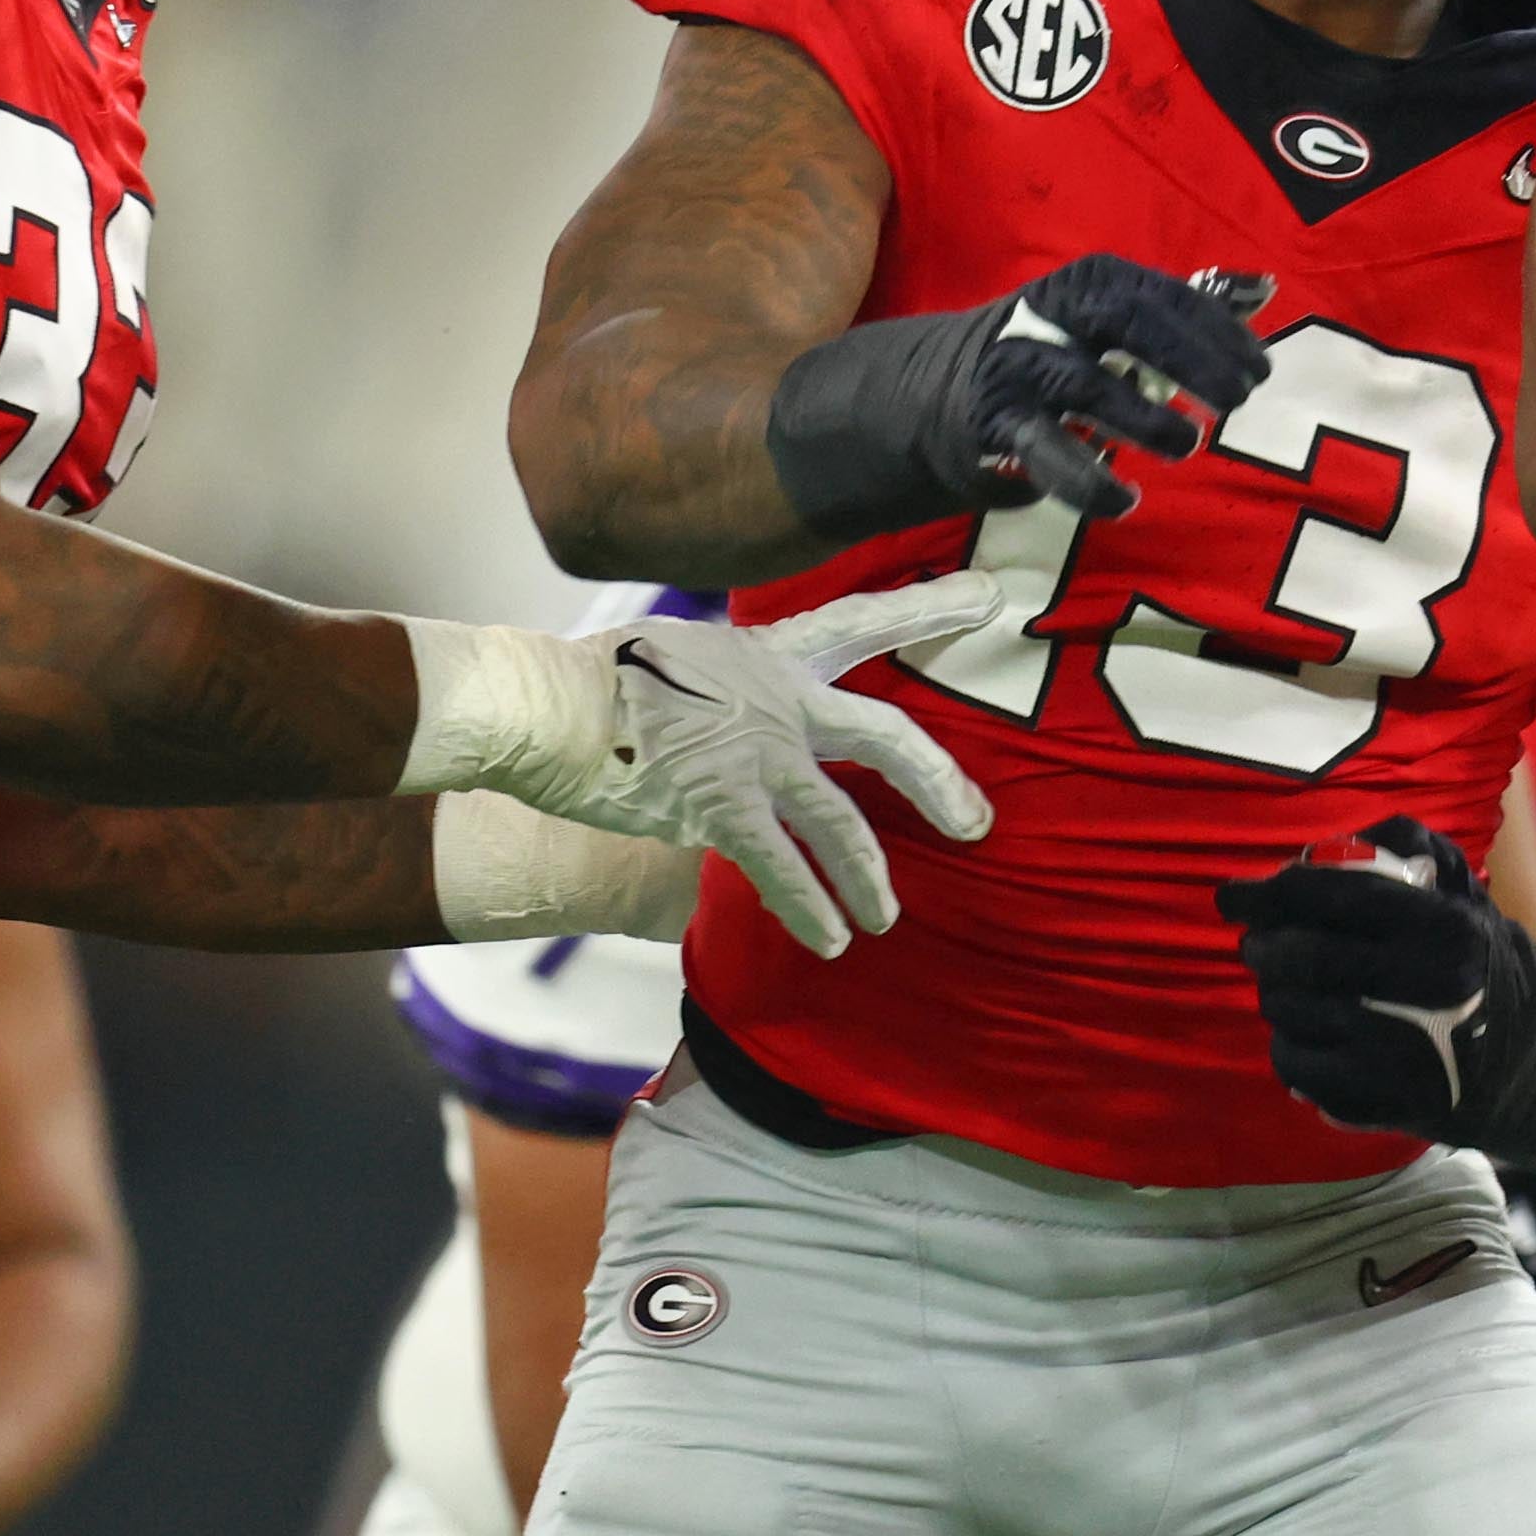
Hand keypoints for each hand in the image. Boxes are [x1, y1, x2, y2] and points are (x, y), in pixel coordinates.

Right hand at [555, 573, 1005, 958]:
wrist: (546, 704)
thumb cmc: (597, 677)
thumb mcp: (680, 652)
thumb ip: (727, 678)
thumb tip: (733, 695)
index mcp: (769, 655)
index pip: (860, 622)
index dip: (926, 608)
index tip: (988, 595)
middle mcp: (779, 702)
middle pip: (885, 735)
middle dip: (939, 781)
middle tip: (977, 819)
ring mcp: (756, 755)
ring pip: (842, 821)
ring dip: (869, 877)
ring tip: (887, 917)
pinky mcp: (722, 807)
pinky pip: (782, 867)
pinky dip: (810, 907)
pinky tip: (831, 939)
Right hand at [767, 255, 1275, 537]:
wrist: (933, 397)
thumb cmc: (1048, 358)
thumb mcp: (1111, 324)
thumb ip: (1184, 311)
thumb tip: (1261, 288)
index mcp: (1089, 283)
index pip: (1165, 295)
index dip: (1218, 330)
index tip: (1258, 368)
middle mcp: (1052, 314)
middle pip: (1132, 323)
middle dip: (1193, 360)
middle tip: (1236, 401)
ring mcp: (1018, 368)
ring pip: (1088, 386)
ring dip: (1145, 420)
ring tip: (1186, 445)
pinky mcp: (994, 426)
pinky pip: (1049, 455)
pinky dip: (1091, 481)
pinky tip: (1127, 497)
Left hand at [1224, 817, 1535, 1171]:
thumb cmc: (1488, 968)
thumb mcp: (1468, 898)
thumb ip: (1411, 852)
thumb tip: (1335, 843)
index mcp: (1443, 928)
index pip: (1333, 896)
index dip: (1268, 891)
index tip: (1231, 895)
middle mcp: (1422, 987)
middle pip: (1301, 957)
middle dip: (1262, 945)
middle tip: (1255, 943)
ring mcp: (1400, 1050)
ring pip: (1292, 1011)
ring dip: (1275, 994)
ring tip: (1287, 988)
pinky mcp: (1382, 1101)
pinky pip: (1297, 1066)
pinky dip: (1287, 1046)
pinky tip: (1305, 1034)